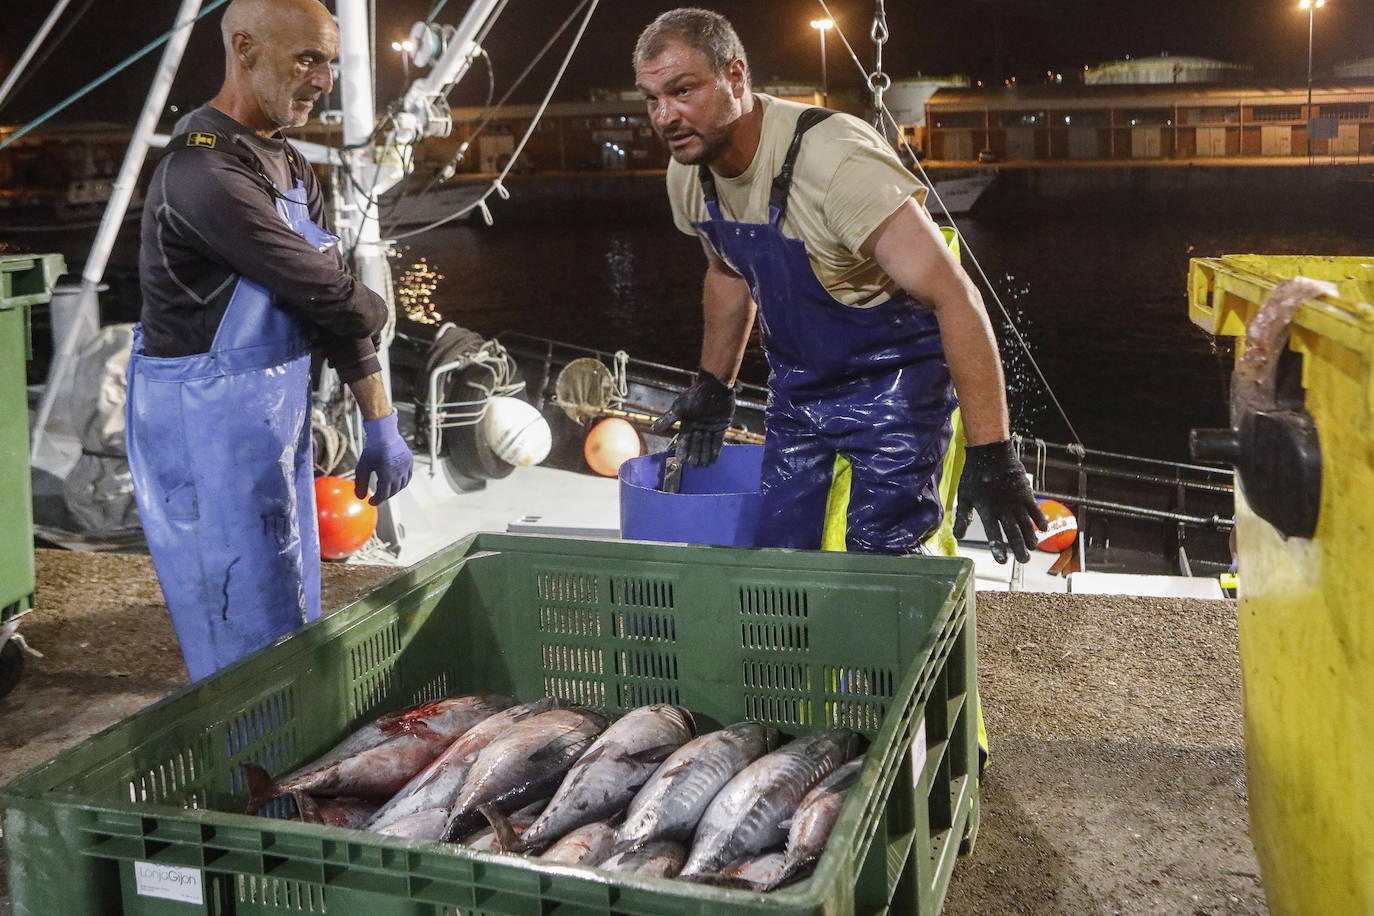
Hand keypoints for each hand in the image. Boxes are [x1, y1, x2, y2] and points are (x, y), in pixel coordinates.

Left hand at [355, 411, 412, 504]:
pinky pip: (408, 476)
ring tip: (387, 490)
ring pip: (402, 485)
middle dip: (385, 496)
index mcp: (387, 474)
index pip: (383, 494)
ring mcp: (406, 467)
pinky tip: (396, 481)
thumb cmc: (372, 449)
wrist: (384, 433)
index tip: (371, 502)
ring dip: (394, 490)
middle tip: (378, 496)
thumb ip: (361, 483)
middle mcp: (399, 472)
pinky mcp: (409, 461)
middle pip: (393, 491)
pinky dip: (402, 482)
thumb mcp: (363, 467)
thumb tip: (360, 497)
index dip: (376, 500)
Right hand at [650, 369, 734, 466]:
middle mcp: (698, 427)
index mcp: (687, 423)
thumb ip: (668, 420)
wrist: (714, 386)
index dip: (682, 450)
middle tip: (693, 466)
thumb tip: (654, 428)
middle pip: (695, 445)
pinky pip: (717, 441)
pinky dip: (715, 450)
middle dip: (694, 455)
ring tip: (703, 465)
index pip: (684, 440)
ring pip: (706, 445)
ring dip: (704, 455)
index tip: (681, 461)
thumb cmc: (695, 395)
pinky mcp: (721, 426)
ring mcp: (710, 427)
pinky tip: (713, 459)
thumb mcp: (678, 408)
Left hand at [951, 439, 1046, 563]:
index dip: (998, 548)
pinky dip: (1040, 519)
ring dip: (1030, 537)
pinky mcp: (1025, 492)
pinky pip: (1035, 508)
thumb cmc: (974, 474)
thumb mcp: (964, 496)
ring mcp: (1016, 500)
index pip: (993, 534)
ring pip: (1026, 523)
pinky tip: (1044, 529)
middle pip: (1013, 532)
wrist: (990, 452)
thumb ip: (963, 517)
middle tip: (1024, 561)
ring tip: (1033, 548)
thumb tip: (957, 536)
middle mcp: (1003, 508)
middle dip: (1018, 548)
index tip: (1002, 561)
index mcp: (986, 510)